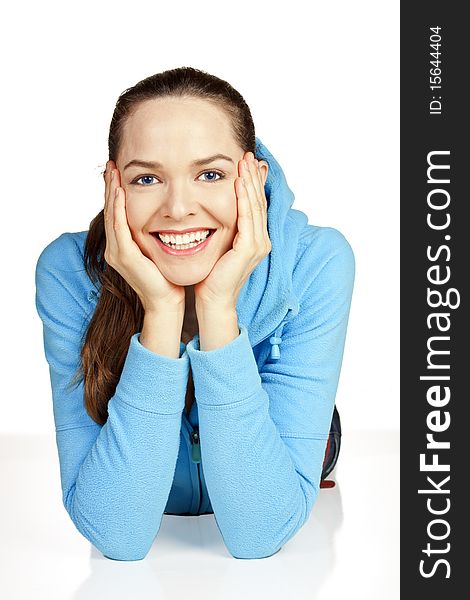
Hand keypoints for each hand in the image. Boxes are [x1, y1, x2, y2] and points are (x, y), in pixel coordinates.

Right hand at [103, 160, 185, 311]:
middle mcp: (114, 248)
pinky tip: (120, 193)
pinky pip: (119, 227)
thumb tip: (163, 216)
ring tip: (112, 172)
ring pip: (111, 215)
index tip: (117, 171)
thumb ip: (153, 234)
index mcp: (121, 246)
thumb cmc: (165, 278)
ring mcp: (116, 253)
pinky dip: (119, 209)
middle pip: (109, 211)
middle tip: (111, 164)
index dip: (114, 192)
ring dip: (111, 192)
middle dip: (110, 186)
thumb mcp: (156, 250)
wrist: (166, 302)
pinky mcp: (124, 256)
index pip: (115, 213)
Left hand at [193, 151, 271, 308]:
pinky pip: (248, 219)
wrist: (213, 299)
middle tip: (247, 155)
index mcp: (256, 239)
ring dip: (250, 182)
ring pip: (255, 207)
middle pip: (258, 201)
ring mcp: (258, 245)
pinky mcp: (249, 249)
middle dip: (253, 177)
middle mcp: (262, 240)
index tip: (246, 163)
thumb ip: (224, 228)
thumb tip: (214, 210)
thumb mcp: (220, 245)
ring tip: (244, 163)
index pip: (256, 205)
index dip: (253, 183)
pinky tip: (239, 184)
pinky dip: (244, 199)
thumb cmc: (212, 275)